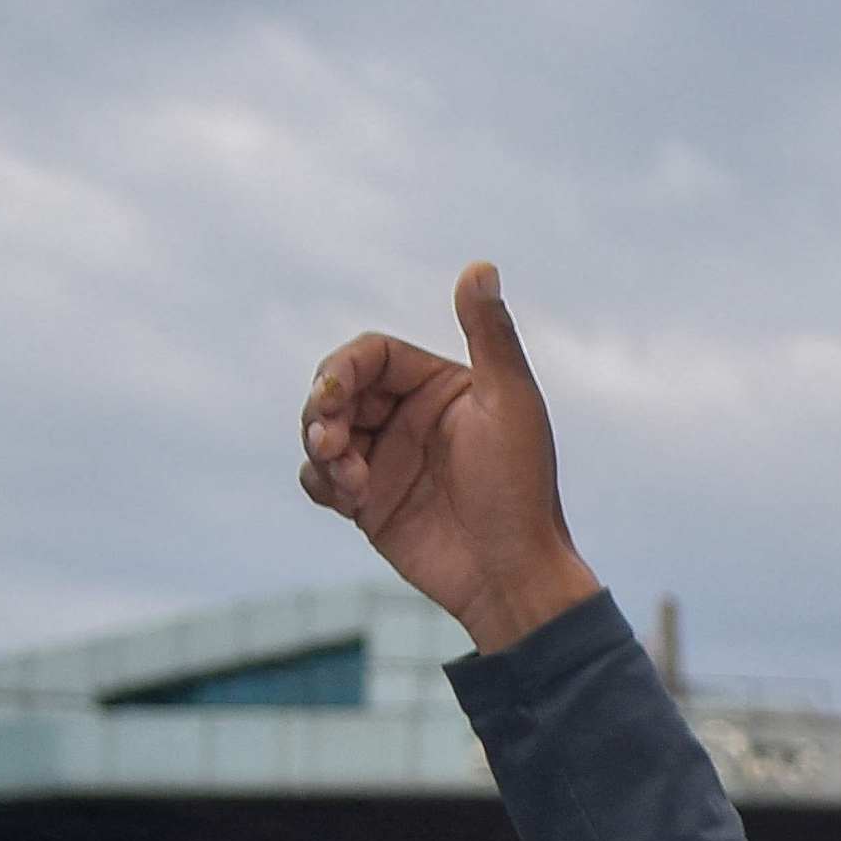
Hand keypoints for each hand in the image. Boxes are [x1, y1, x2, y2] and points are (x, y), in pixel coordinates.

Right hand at [299, 264, 596, 653]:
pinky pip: (318, 477)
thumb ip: (489, 335)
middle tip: (331, 441)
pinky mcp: (366, 502)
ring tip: (349, 479)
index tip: (331, 394)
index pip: (370, 355)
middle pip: (335, 391)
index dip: (342, 368)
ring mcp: (384, 459)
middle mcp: (408, 417)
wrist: (513, 574)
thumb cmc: (522, 489)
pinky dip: (320, 481)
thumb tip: (480, 266)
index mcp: (440, 386)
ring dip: (319, 448)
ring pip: (319, 432)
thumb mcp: (510, 404)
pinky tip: (348, 500)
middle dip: (321, 410)